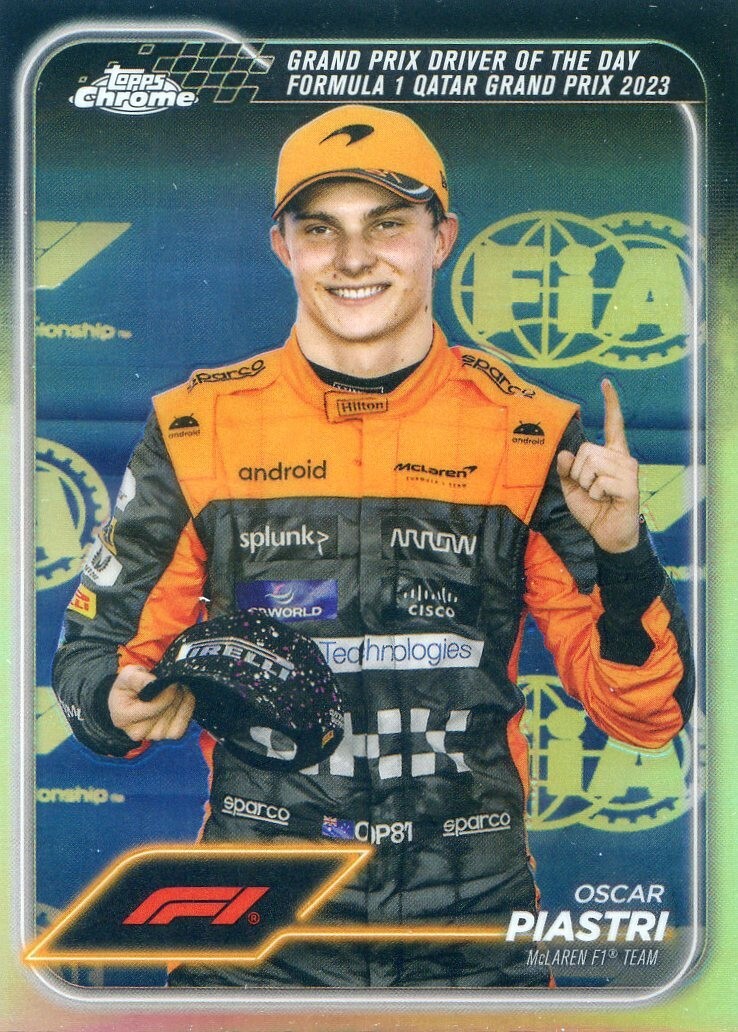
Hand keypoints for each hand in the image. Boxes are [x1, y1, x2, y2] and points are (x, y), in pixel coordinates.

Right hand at [109, 664, 194, 741]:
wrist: (135, 696)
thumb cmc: (129, 686)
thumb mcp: (128, 675)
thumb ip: (137, 679)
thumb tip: (153, 683)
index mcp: (123, 717)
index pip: (151, 709)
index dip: (165, 695)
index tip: (172, 682)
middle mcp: (137, 732)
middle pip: (164, 716)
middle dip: (175, 696)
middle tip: (177, 681)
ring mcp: (153, 736)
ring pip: (174, 723)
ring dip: (181, 702)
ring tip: (180, 687)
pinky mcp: (167, 736)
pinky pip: (181, 729)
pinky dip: (186, 711)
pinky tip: (186, 697)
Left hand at [556, 379, 639, 553]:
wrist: (607, 535)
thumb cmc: (593, 509)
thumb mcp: (572, 488)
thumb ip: (566, 470)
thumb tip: (564, 454)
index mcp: (611, 455)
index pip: (612, 425)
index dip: (610, 404)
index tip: (605, 382)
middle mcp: (623, 458)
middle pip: (587, 450)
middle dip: (578, 472)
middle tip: (589, 488)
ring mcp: (628, 470)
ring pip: (592, 464)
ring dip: (586, 484)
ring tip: (598, 495)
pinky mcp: (630, 485)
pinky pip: (599, 481)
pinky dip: (594, 493)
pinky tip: (606, 500)